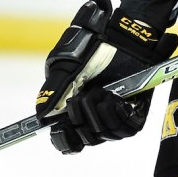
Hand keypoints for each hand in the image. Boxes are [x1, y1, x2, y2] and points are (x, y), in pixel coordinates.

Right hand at [36, 0, 177, 152]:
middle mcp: (96, 115)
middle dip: (84, 119)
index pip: (68, 140)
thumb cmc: (95, 48)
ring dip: (103, 116)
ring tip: (103, 93)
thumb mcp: (69, 66)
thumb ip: (54, 90)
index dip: (65, 140)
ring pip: (107, 134)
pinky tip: (117, 100)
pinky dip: (121, 117)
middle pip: (88, 138)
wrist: (124, 36)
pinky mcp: (136, 108)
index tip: (63, 128)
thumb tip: (41, 116)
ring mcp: (116, 113)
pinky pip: (129, 128)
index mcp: (76, 109)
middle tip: (87, 95)